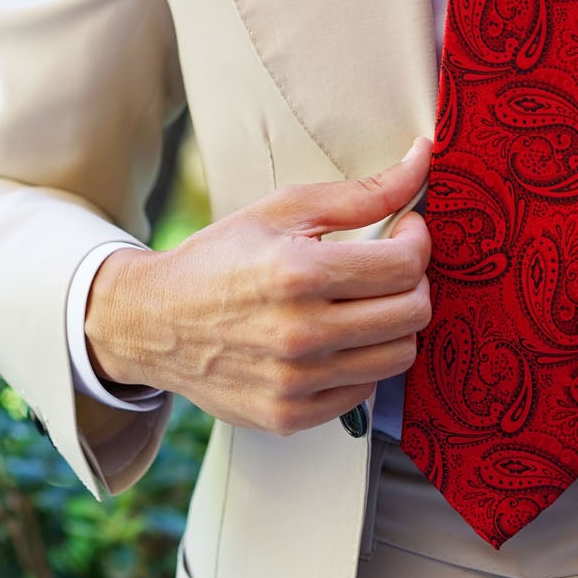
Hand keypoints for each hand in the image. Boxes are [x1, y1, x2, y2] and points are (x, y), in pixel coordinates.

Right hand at [85, 139, 433, 435]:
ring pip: (399, 356)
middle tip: (390, 266)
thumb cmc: (222, 259)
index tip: (406, 230)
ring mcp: (295, 382)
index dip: (418, 241)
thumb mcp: (284, 209)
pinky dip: (363, 361)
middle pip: (413, 313)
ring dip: (395, 324)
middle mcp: (299, 333)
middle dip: (415, 281)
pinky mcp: (290, 416)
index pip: (405, 265)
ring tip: (367, 302)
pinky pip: (365, 390)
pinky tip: (338, 337)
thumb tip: (424, 160)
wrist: (153, 323)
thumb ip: (363, 192)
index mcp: (298, 273)